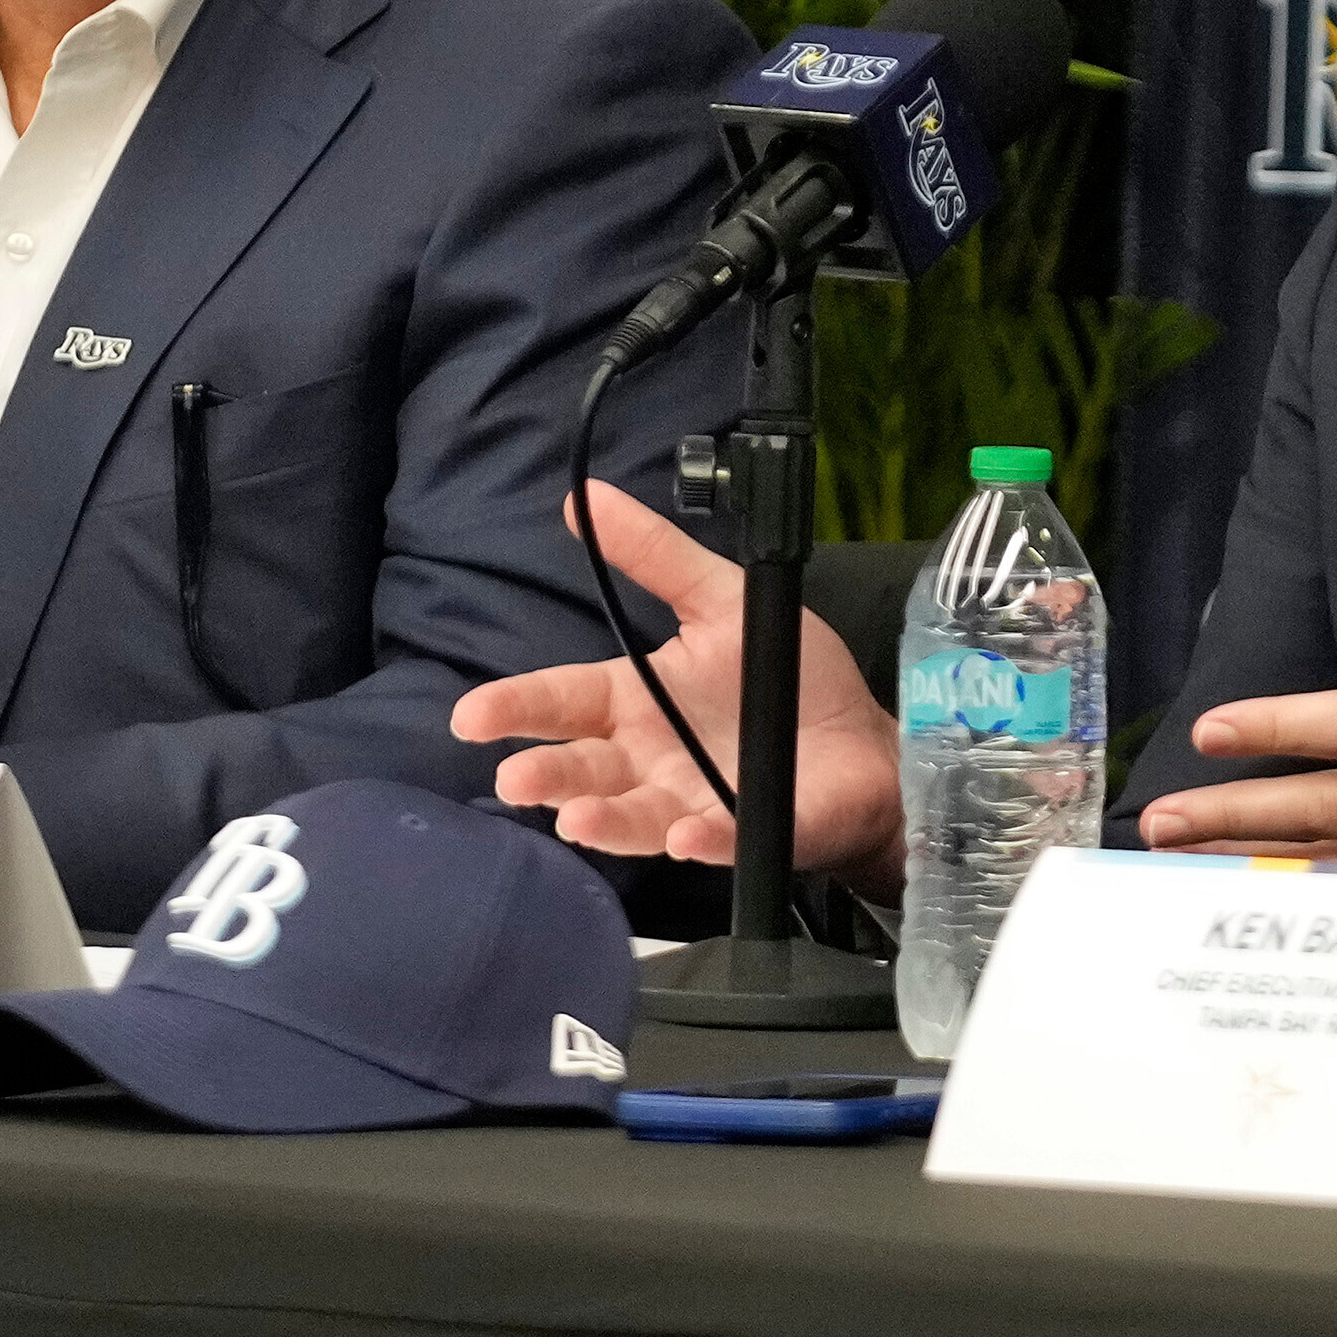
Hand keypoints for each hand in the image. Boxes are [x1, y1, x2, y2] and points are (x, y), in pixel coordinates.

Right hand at [452, 483, 907, 900]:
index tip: (470, 714)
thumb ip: (656, 554)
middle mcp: (648, 761)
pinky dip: (699, 838)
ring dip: (604, 820)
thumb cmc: (788, 677)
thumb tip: (586, 497)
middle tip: (516, 777)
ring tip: (577, 817)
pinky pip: (718, 839)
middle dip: (546, 774)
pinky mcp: (747, 832)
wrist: (865, 740)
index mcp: (637, 703)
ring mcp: (691, 803)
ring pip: (633, 818)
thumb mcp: (722, 600)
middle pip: (582, 769)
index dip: (516, 706)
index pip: (563, 701)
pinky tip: (685, 832)